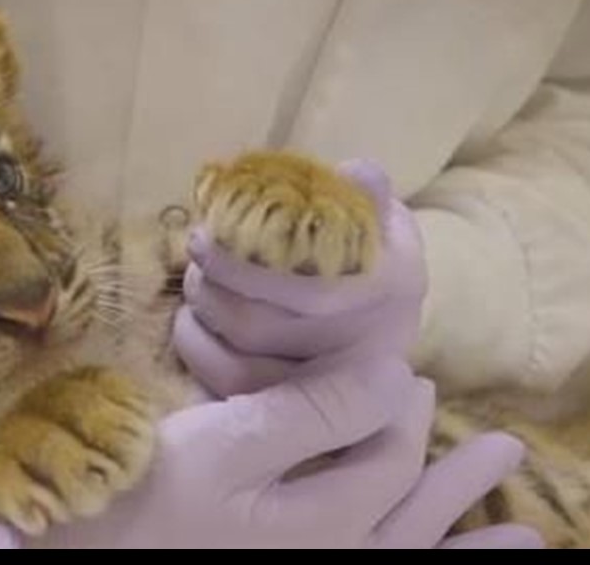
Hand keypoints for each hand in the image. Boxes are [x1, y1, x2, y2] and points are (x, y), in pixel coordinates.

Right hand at [13, 349, 537, 548]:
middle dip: (463, 480)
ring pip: (410, 557)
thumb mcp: (228, 443)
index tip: (405, 371)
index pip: (391, 451)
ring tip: (530, 543)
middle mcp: (337, 561)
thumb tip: (396, 372)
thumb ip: (316, 410)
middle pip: (416, 511)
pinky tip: (430, 556)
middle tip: (506, 449)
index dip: (401, 402)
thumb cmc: (144, 498)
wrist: (81, 561)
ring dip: (468, 544)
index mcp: (327, 521)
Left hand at [175, 159, 426, 396]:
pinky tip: (193, 319)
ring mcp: (333, 396)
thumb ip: (366, 193)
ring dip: (203, 311)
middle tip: (197, 250)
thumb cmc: (371, 255)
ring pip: (239, 362)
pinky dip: (196, 347)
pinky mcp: (294, 417)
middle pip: (261, 327)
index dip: (244, 265)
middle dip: (213, 283)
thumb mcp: (380, 217)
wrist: (385, 321)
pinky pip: (226, 387)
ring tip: (197, 280)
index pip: (310, 290)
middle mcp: (370, 350)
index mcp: (396, 290)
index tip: (207, 231)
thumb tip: (355, 173)